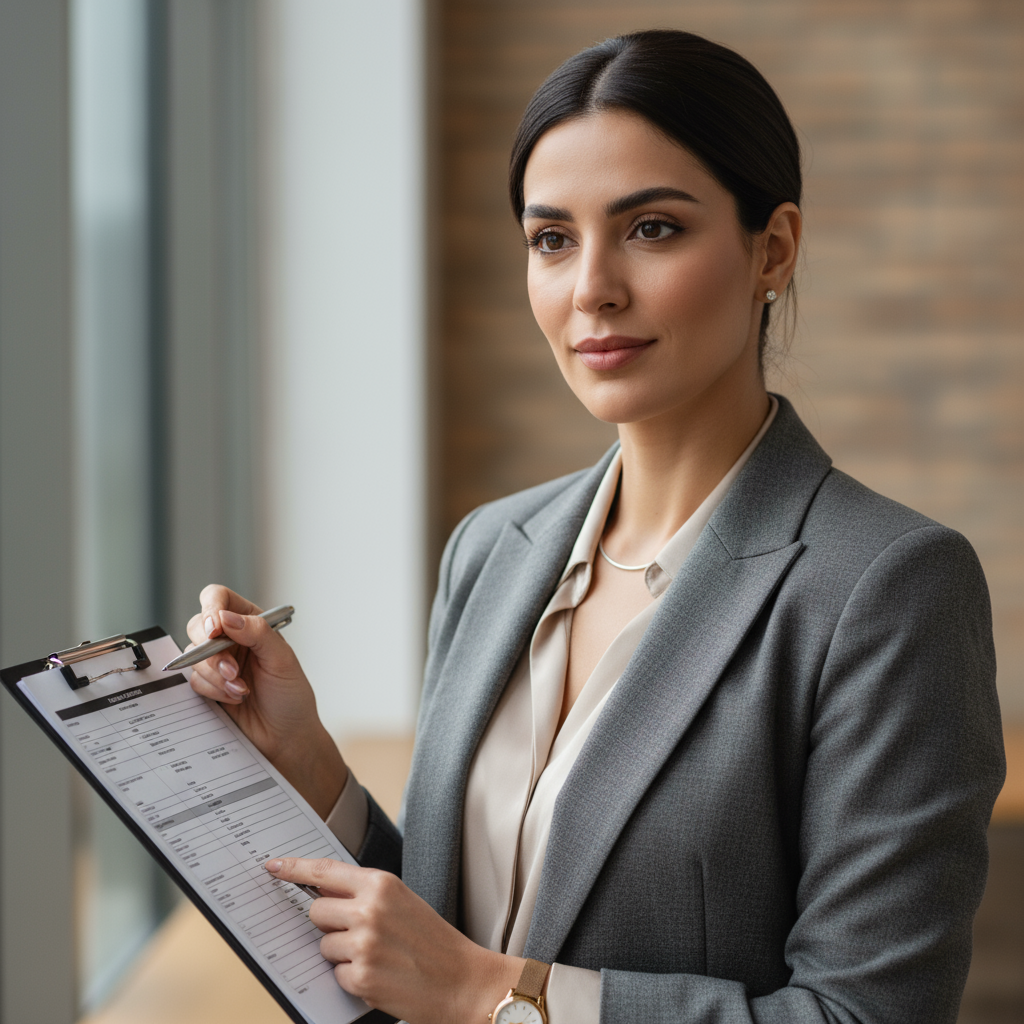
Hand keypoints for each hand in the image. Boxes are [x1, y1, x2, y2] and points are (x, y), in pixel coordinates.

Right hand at [185, 585, 345, 817]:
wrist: (285, 737)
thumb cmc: (291, 696)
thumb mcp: (282, 660)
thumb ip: (257, 633)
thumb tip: (227, 617)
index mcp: (252, 622)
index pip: (219, 598)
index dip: (211, 608)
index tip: (215, 630)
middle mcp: (231, 638)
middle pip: (198, 625)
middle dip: (211, 650)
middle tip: (232, 670)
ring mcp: (217, 662)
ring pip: (192, 654)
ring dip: (215, 674)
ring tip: (241, 689)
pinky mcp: (207, 686)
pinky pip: (193, 680)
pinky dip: (213, 690)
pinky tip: (236, 698)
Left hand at [265, 857, 522, 1023]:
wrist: (462, 981)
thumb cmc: (433, 942)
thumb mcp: (402, 902)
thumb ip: (365, 894)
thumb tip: (323, 895)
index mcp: (381, 884)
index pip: (325, 871)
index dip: (294, 868)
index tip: (273, 866)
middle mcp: (369, 909)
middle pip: (316, 911)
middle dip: (328, 924)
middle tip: (357, 933)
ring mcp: (363, 943)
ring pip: (323, 945)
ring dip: (341, 954)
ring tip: (377, 957)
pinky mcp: (360, 976)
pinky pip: (335, 974)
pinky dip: (352, 978)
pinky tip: (380, 976)